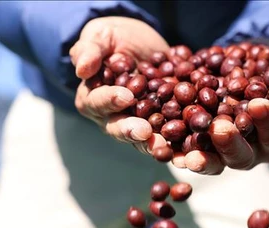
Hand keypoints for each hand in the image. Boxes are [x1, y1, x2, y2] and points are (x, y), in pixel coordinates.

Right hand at [70, 17, 169, 151]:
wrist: (141, 42)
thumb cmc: (113, 38)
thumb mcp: (100, 36)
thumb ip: (89, 50)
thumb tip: (81, 69)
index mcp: (92, 98)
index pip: (98, 102)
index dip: (110, 100)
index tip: (126, 96)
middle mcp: (112, 117)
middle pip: (119, 128)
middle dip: (132, 131)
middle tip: (145, 132)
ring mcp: (137, 123)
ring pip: (143, 139)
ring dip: (154, 145)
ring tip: (166, 148)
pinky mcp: (160, 123)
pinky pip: (167, 137)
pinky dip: (176, 144)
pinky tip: (187, 150)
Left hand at [171, 70, 268, 174]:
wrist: (243, 75)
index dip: (268, 122)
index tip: (259, 103)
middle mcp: (248, 154)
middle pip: (240, 157)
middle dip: (230, 144)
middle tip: (220, 128)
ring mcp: (220, 154)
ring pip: (211, 162)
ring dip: (200, 160)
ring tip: (189, 157)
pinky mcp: (194, 148)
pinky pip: (183, 154)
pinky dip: (173, 153)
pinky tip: (162, 148)